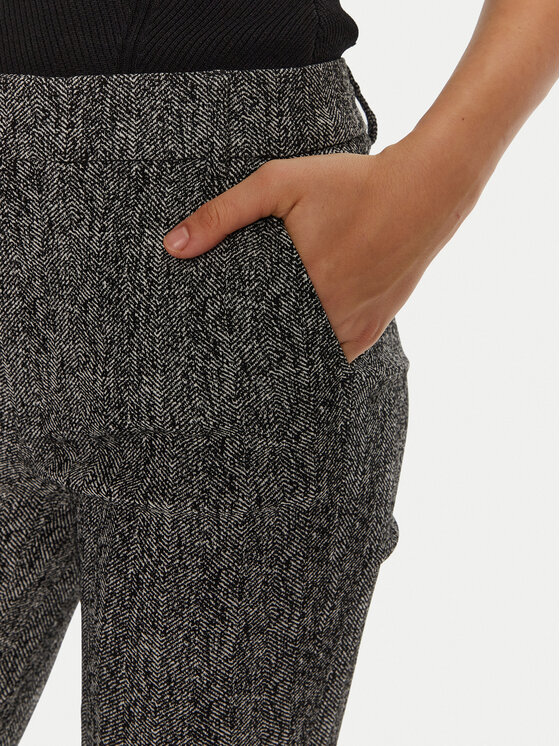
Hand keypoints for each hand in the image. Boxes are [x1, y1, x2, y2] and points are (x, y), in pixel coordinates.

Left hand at [163, 134, 479, 363]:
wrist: (423, 191)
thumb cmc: (350, 183)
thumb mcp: (279, 183)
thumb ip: (223, 214)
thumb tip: (173, 247)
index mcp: (301, 285)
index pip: (247, 332)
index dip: (224, 341)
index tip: (204, 346)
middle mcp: (329, 315)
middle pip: (276, 350)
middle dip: (250, 350)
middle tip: (226, 352)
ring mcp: (355, 327)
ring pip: (307, 359)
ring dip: (283, 354)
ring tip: (258, 351)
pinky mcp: (374, 329)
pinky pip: (337, 357)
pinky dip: (316, 352)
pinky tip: (299, 342)